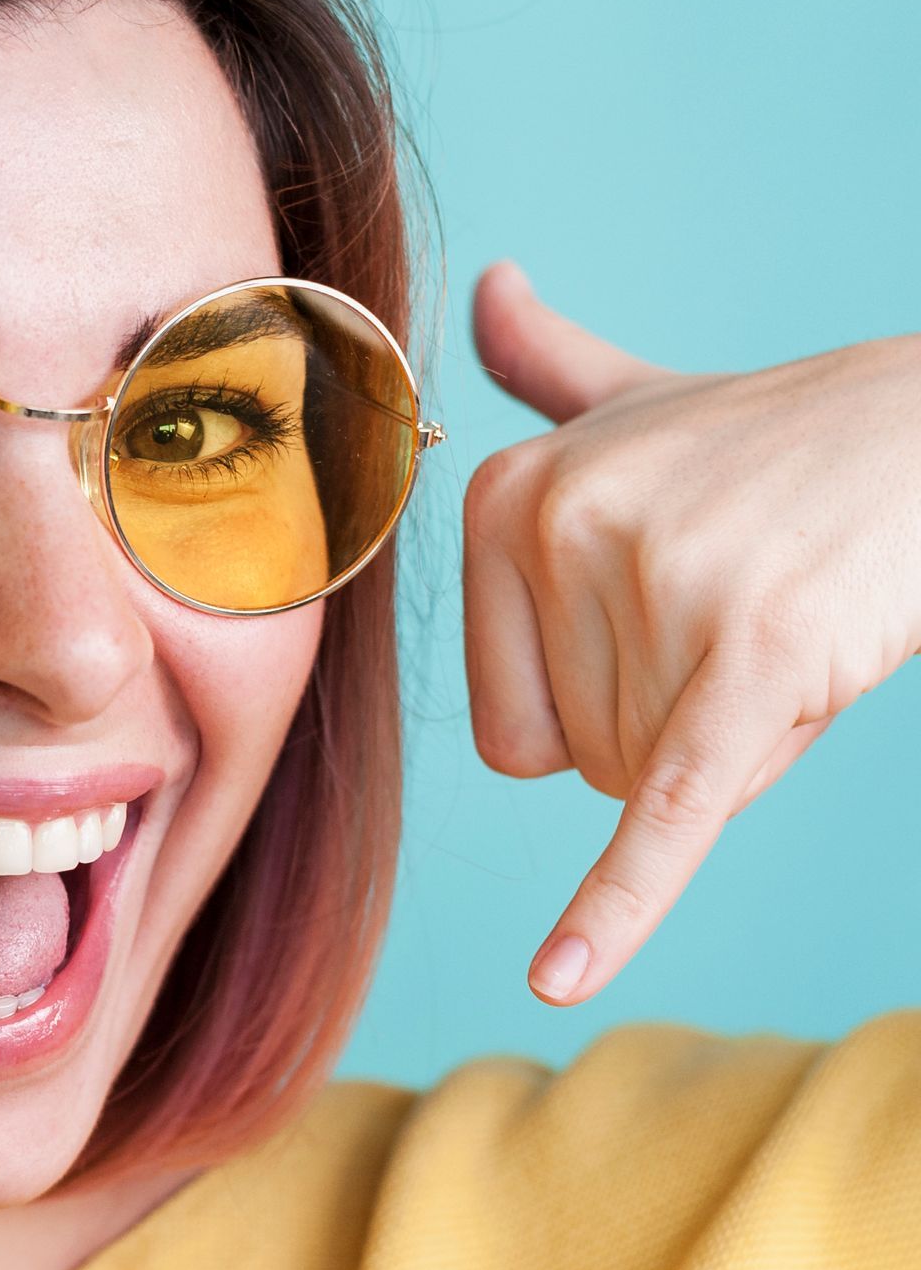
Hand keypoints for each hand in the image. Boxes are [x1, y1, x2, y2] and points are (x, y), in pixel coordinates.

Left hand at [463, 259, 920, 1004]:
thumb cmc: (777, 448)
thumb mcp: (641, 399)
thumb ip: (549, 369)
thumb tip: (483, 289)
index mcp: (499, 498)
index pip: (508, 735)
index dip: (608, 708)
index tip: (676, 608)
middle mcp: (553, 529)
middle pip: (580, 763)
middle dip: (671, 725)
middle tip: (742, 609)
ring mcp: (651, 585)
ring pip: (652, 785)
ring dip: (734, 737)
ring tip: (786, 618)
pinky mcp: (745, 657)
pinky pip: (664, 813)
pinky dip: (617, 911)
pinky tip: (560, 980)